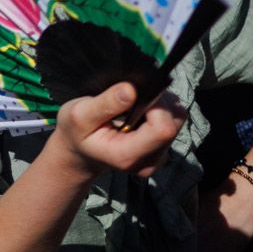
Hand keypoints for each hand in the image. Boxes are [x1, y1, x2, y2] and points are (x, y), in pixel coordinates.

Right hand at [47, 82, 185, 180]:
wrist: (79, 153)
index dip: (157, 105)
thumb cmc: (76, 132)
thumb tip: (131, 90)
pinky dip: (161, 111)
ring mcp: (157, 159)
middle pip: (173, 124)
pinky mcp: (161, 152)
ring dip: (162, 105)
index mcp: (127, 155)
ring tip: (136, 100)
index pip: (163, 130)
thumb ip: (105, 104)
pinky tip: (141, 109)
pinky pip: (173, 124)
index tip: (136, 91)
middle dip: (159, 101)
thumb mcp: (79, 114)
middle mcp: (148, 162)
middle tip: (134, 92)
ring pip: (176, 122)